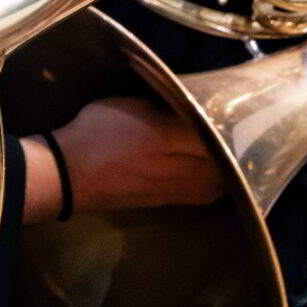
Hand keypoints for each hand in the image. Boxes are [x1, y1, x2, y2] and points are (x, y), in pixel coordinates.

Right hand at [22, 95, 224, 221]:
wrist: (66, 174)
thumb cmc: (92, 133)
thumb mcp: (126, 106)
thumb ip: (163, 105)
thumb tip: (193, 106)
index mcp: (164, 135)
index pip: (214, 129)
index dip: (230, 121)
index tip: (237, 110)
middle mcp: (176, 166)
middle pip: (224, 159)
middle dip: (237, 146)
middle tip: (239, 131)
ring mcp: (174, 188)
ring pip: (220, 179)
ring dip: (230, 166)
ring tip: (230, 151)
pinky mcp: (167, 202)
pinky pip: (206, 193)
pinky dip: (216, 181)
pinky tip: (213, 171)